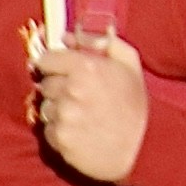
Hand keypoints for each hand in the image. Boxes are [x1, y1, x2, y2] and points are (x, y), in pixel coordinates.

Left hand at [32, 26, 151, 183]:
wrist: (141, 150)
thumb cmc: (135, 105)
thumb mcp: (130, 64)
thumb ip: (102, 42)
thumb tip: (69, 36)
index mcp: (87, 67)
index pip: (46, 59)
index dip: (53, 65)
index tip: (60, 71)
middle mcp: (71, 90)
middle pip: (44, 84)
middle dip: (57, 88)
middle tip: (79, 97)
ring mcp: (64, 115)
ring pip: (45, 107)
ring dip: (58, 110)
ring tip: (81, 116)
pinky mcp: (60, 138)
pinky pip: (47, 129)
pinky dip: (59, 130)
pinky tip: (79, 131)